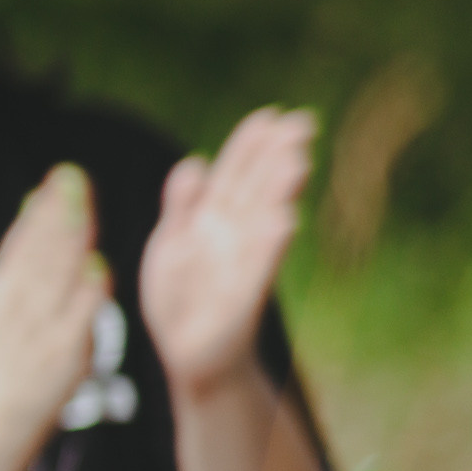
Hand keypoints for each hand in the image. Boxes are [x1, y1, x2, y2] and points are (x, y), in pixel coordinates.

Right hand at [0, 162, 110, 470]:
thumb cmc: (3, 367)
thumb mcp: (4, 316)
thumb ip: (23, 275)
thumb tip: (38, 222)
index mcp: (1, 297)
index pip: (21, 245)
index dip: (40, 210)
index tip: (59, 177)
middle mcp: (15, 311)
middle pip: (36, 255)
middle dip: (55, 214)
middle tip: (73, 177)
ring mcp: (36, 335)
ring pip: (52, 281)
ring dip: (69, 243)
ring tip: (85, 207)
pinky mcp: (59, 361)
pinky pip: (74, 323)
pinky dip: (85, 296)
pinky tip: (98, 268)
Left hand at [142, 107, 313, 398]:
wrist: (189, 355)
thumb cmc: (180, 299)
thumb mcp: (170, 245)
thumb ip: (181, 207)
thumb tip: (194, 162)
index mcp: (211, 222)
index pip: (234, 176)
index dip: (250, 146)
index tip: (270, 116)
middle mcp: (232, 238)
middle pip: (256, 191)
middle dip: (276, 158)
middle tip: (301, 124)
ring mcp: (240, 266)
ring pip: (263, 222)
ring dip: (280, 193)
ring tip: (297, 160)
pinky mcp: (242, 298)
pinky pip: (257, 268)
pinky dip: (268, 245)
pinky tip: (283, 219)